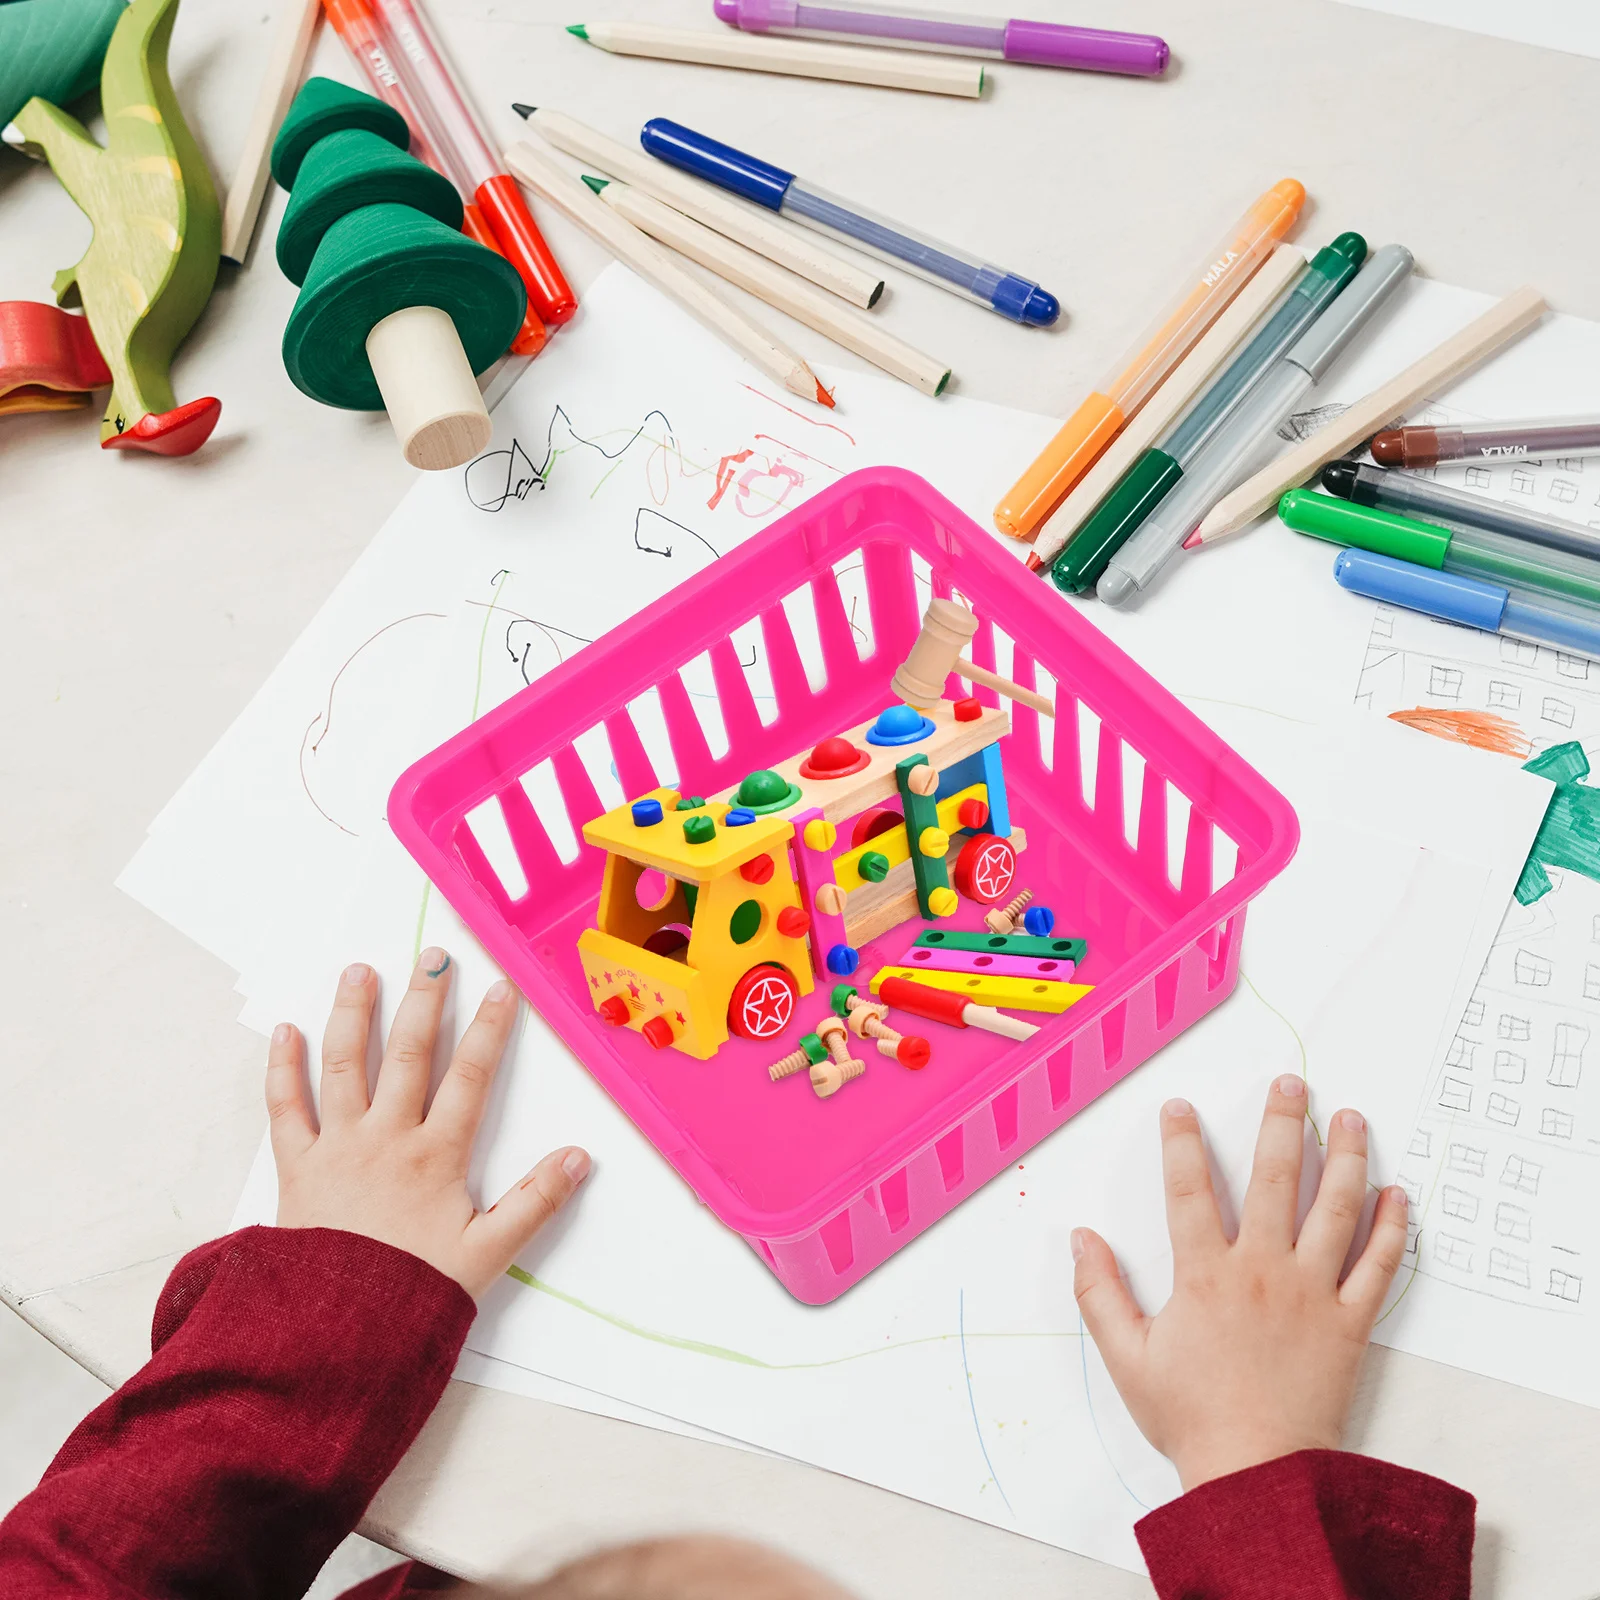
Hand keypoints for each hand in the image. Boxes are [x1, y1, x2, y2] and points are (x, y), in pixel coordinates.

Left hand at [266, 949, 589, 1298]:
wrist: (333, 1337)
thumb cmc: (412, 1295)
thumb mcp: (488, 1255)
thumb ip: (535, 1202)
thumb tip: (580, 1157)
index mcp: (435, 1157)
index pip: (471, 1078)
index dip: (490, 1030)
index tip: (501, 988)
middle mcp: (386, 1139)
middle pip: (409, 1055)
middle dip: (425, 1002)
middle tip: (434, 959)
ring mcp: (337, 1148)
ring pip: (345, 1066)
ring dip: (353, 1014)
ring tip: (360, 971)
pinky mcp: (296, 1169)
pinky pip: (285, 1109)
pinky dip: (282, 1068)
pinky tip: (286, 1032)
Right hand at [1072, 1075, 1408, 1490]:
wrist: (1258, 1476)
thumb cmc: (1191, 1418)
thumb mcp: (1126, 1357)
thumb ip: (1099, 1293)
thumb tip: (1080, 1238)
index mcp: (1205, 1274)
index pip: (1188, 1189)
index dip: (1181, 1142)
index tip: (1181, 1107)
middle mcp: (1262, 1270)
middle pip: (1274, 1179)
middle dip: (1283, 1123)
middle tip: (1292, 1084)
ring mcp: (1312, 1293)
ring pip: (1334, 1210)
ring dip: (1346, 1158)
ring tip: (1352, 1118)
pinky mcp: (1350, 1324)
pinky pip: (1378, 1267)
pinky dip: (1391, 1229)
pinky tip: (1397, 1195)